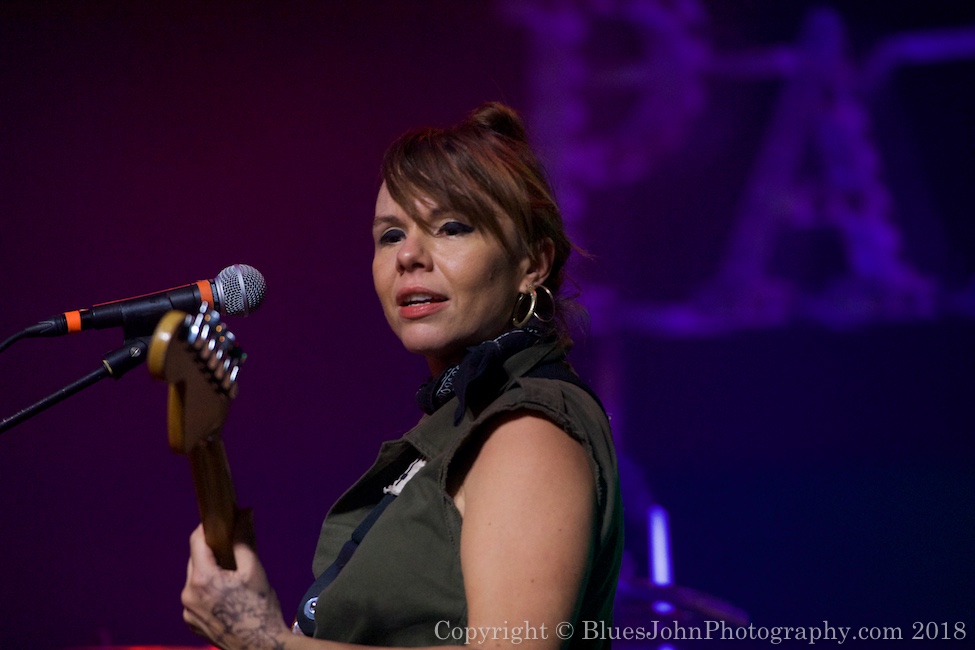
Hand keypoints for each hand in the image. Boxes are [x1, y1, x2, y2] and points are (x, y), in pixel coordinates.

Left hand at [182, 510, 290, 649]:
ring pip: (195, 579)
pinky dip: (208, 591)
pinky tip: (227, 595)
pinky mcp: (191, 623)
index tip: (220, 520)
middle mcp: (188, 595)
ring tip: (232, 574)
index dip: (207, 527)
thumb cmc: (260, 609)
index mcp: (202, 579)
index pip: (196, 541)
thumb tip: (244, 513)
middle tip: (232, 546)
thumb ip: (244, 540)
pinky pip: (196, 598)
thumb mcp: (254, 570)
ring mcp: (188, 611)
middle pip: (195, 560)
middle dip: (212, 550)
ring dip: (210, 572)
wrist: (260, 646)